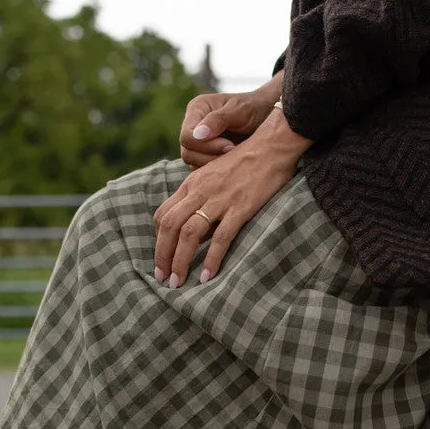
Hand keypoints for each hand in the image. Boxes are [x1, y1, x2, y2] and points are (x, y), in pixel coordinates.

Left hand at [154, 109, 312, 286]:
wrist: (272, 145)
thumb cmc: (246, 163)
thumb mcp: (215, 177)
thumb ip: (201, 200)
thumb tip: (194, 235)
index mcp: (192, 183)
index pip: (163, 214)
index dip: (158, 239)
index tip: (162, 258)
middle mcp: (200, 191)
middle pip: (170, 226)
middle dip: (162, 256)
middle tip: (163, 278)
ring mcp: (219, 199)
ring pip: (188, 234)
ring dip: (180, 261)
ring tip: (178, 282)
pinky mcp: (240, 207)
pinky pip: (220, 237)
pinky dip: (211, 259)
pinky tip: (207, 276)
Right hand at [179, 80, 282, 168]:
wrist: (270, 116)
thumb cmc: (256, 107)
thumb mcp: (240, 109)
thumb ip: (218, 120)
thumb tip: (197, 135)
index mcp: (197, 109)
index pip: (186, 136)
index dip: (206, 146)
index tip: (229, 145)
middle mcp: (193, 125)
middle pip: (187, 152)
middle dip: (211, 156)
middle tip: (234, 151)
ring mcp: (199, 143)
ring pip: (194, 164)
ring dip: (215, 164)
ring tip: (236, 156)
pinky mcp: (206, 156)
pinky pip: (203, 171)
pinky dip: (217, 171)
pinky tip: (233, 163)